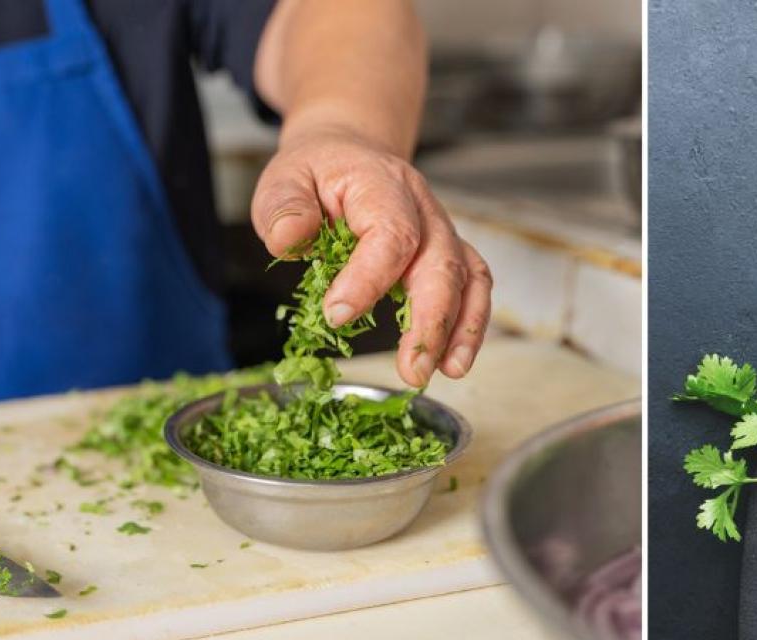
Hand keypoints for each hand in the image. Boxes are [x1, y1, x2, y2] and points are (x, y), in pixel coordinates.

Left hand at [250, 120, 491, 386]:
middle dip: (431, 321)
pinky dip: (470, 324)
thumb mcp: (283, 179)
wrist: (347, 152)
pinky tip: (454, 360)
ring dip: (462, 328)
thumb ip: (284, 209)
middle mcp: (422, 206)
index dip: (369, 278)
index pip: (390, 234)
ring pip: (468, 276)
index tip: (337, 315)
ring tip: (447, 370)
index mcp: (381, 183)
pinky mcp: (448, 252)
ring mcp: (441, 229)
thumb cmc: (316, 173)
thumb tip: (289, 239)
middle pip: (441, 263)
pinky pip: (473, 285)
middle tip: (413, 370)